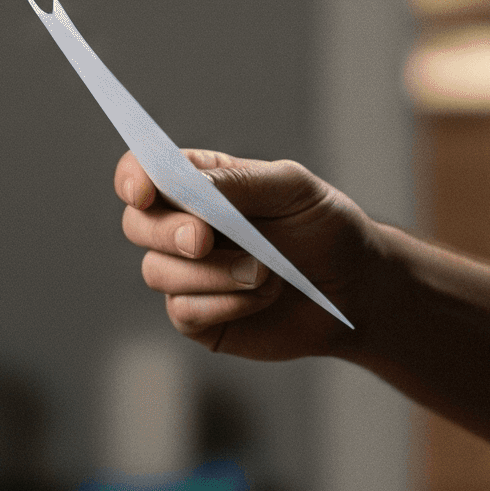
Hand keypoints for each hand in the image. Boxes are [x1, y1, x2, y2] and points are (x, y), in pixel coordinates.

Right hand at [118, 148, 374, 359]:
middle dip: (167, 231)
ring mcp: (188, 274)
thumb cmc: (324, 226)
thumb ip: (238, 182)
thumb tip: (187, 186)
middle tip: (203, 240)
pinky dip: (223, 304)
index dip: (133, 179)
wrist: (356, 289)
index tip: (143, 191)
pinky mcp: (199, 318)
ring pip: (157, 271)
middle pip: (137, 224)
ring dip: (211, 274)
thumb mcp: (292, 188)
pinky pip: (183, 311)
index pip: (143, 172)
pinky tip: (260, 298)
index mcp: (200, 183)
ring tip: (265, 273)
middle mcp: (184, 225)